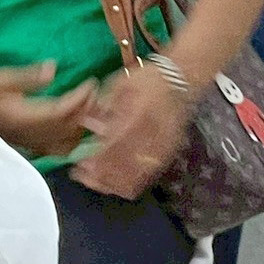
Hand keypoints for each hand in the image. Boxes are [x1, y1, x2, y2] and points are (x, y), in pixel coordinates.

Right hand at [0, 62, 95, 158]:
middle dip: (87, 108)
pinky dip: (73, 140)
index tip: (91, 82)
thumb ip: (29, 76)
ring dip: (83, 125)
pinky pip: (60, 150)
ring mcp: (35, 143)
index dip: (82, 97)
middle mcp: (35, 133)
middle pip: (71, 125)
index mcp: (29, 116)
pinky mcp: (33, 147)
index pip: (65, 109)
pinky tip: (75, 130)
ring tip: (88, 108)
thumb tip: (53, 69)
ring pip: (69, 140)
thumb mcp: (2, 79)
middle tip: (94, 91)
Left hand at [74, 63, 191, 199]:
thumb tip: (88, 124)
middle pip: (124, 166)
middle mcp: (151, 136)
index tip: (81, 166)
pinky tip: (117, 184)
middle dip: (101, 176)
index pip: (115, 146)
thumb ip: (104, 105)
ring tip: (96, 182)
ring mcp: (163, 148)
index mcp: (138, 116)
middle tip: (83, 176)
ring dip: (115, 183)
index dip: (97, 160)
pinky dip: (131, 184)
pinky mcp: (169, 155)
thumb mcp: (121, 84)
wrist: (182, 81)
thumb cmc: (148, 79)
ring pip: (137, 177)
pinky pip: (149, 177)